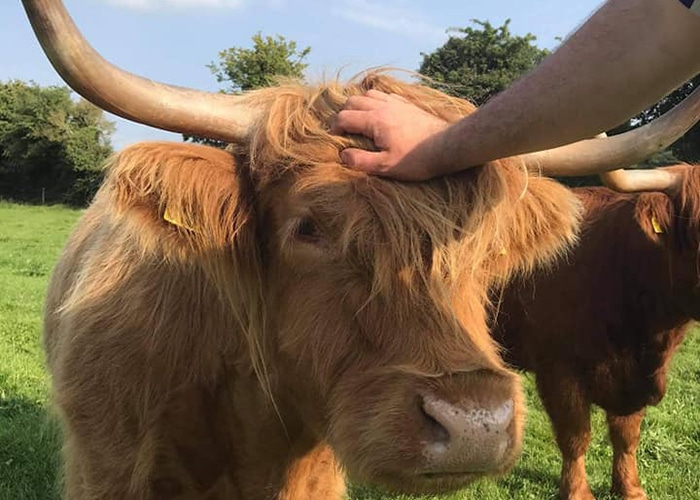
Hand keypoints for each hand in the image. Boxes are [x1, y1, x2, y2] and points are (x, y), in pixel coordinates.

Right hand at [331, 90, 448, 180]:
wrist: (447, 146)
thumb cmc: (416, 159)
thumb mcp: (386, 166)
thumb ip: (361, 161)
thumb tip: (342, 155)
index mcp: (374, 120)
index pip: (344, 118)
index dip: (334, 129)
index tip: (335, 141)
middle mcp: (383, 106)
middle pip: (352, 101)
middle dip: (343, 115)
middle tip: (344, 132)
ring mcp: (395, 103)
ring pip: (368, 94)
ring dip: (358, 106)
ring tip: (358, 122)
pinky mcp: (406, 104)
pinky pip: (383, 95)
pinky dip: (374, 101)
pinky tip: (378, 114)